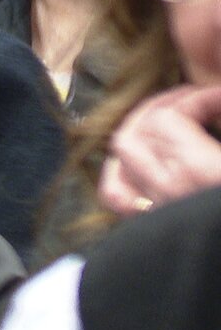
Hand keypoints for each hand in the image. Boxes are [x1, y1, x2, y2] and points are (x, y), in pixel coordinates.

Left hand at [98, 84, 220, 215]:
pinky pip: (120, 196)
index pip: (170, 118)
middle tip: (192, 99)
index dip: (196, 98)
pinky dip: (124, 170)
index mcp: (199, 173)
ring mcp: (158, 213)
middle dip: (161, 107)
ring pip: (121, 160)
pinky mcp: (158, 231)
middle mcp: (168, 193)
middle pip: (137, 133)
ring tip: (167, 122)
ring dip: (140, 132)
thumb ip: (220, 133)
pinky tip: (145, 162)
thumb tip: (220, 103)